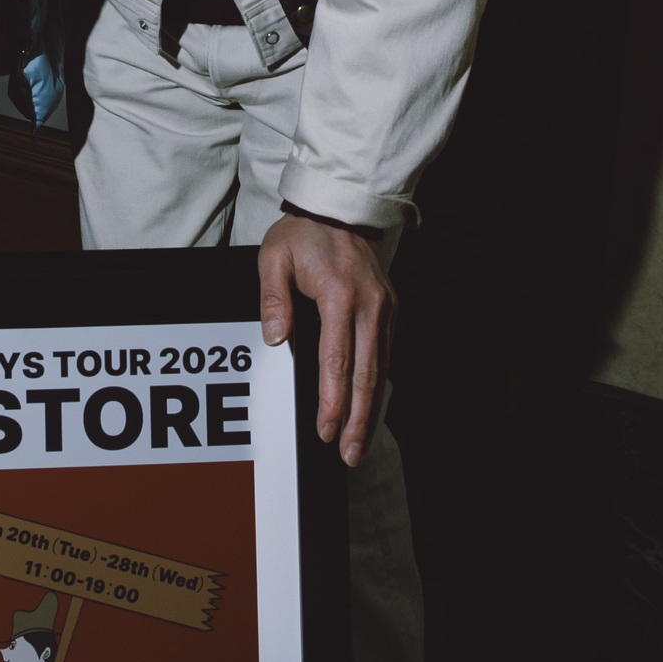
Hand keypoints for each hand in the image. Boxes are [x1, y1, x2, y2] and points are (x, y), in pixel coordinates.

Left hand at [258, 214, 394, 466]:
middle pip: (367, 374)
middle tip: (350, 454)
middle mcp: (370, 305)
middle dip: (358, 419)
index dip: (332, 401)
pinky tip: (369, 405)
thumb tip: (276, 339)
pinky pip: (385, 353)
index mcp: (340, 295)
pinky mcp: (389, 308)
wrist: (339, 207)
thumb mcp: (274, 258)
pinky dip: (378, 384)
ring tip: (359, 442)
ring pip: (381, 368)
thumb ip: (273, 299)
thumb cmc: (303, 234)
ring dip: (371, 408)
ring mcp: (384, 307)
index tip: (326, 430)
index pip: (336, 361)